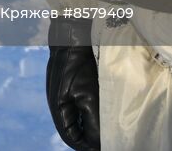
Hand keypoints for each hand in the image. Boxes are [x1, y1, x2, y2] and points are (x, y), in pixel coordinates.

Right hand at [47, 19, 99, 149]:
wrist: (74, 31)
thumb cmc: (79, 63)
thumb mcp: (88, 96)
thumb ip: (93, 122)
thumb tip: (98, 144)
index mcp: (59, 109)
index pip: (72, 138)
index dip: (88, 146)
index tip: (107, 146)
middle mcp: (59, 102)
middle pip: (76, 128)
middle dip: (92, 135)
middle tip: (112, 137)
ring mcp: (64, 90)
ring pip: (79, 115)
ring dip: (94, 121)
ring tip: (112, 124)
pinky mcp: (72, 81)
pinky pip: (81, 101)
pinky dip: (94, 107)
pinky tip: (107, 103)